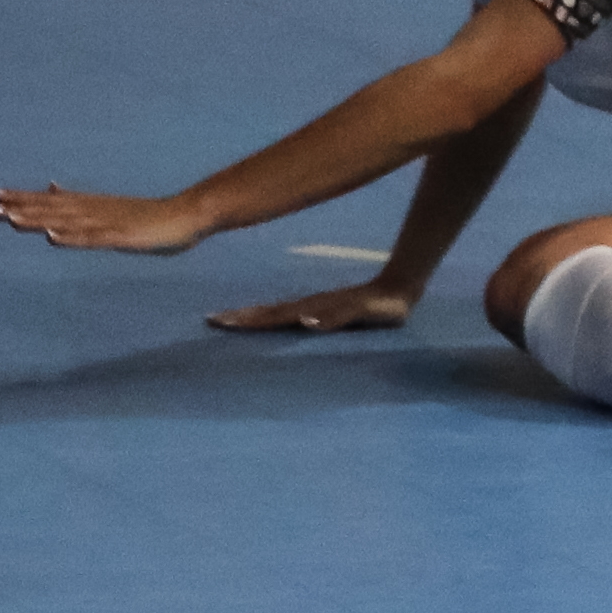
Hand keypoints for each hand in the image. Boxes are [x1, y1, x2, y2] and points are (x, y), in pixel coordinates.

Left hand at [0, 183, 206, 254]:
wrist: (192, 213)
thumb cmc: (153, 215)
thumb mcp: (111, 208)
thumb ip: (79, 202)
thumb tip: (52, 187)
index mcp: (92, 205)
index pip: (51, 201)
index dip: (22, 198)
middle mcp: (96, 210)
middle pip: (53, 209)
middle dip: (21, 208)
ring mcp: (108, 223)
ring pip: (66, 222)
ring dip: (38, 220)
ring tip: (10, 220)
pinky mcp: (122, 237)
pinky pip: (92, 239)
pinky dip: (70, 237)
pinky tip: (51, 237)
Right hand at [208, 280, 417, 333]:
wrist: (400, 290)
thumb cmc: (383, 307)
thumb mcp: (364, 312)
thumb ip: (337, 317)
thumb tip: (305, 321)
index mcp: (311, 309)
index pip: (272, 316)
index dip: (246, 319)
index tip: (218, 319)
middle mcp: (308, 307)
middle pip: (268, 312)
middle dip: (240, 317)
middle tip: (211, 319)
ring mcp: (314, 307)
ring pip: (276, 312)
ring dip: (252, 316)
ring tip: (228, 320)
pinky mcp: (323, 311)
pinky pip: (291, 315)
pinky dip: (274, 318)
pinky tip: (267, 322)